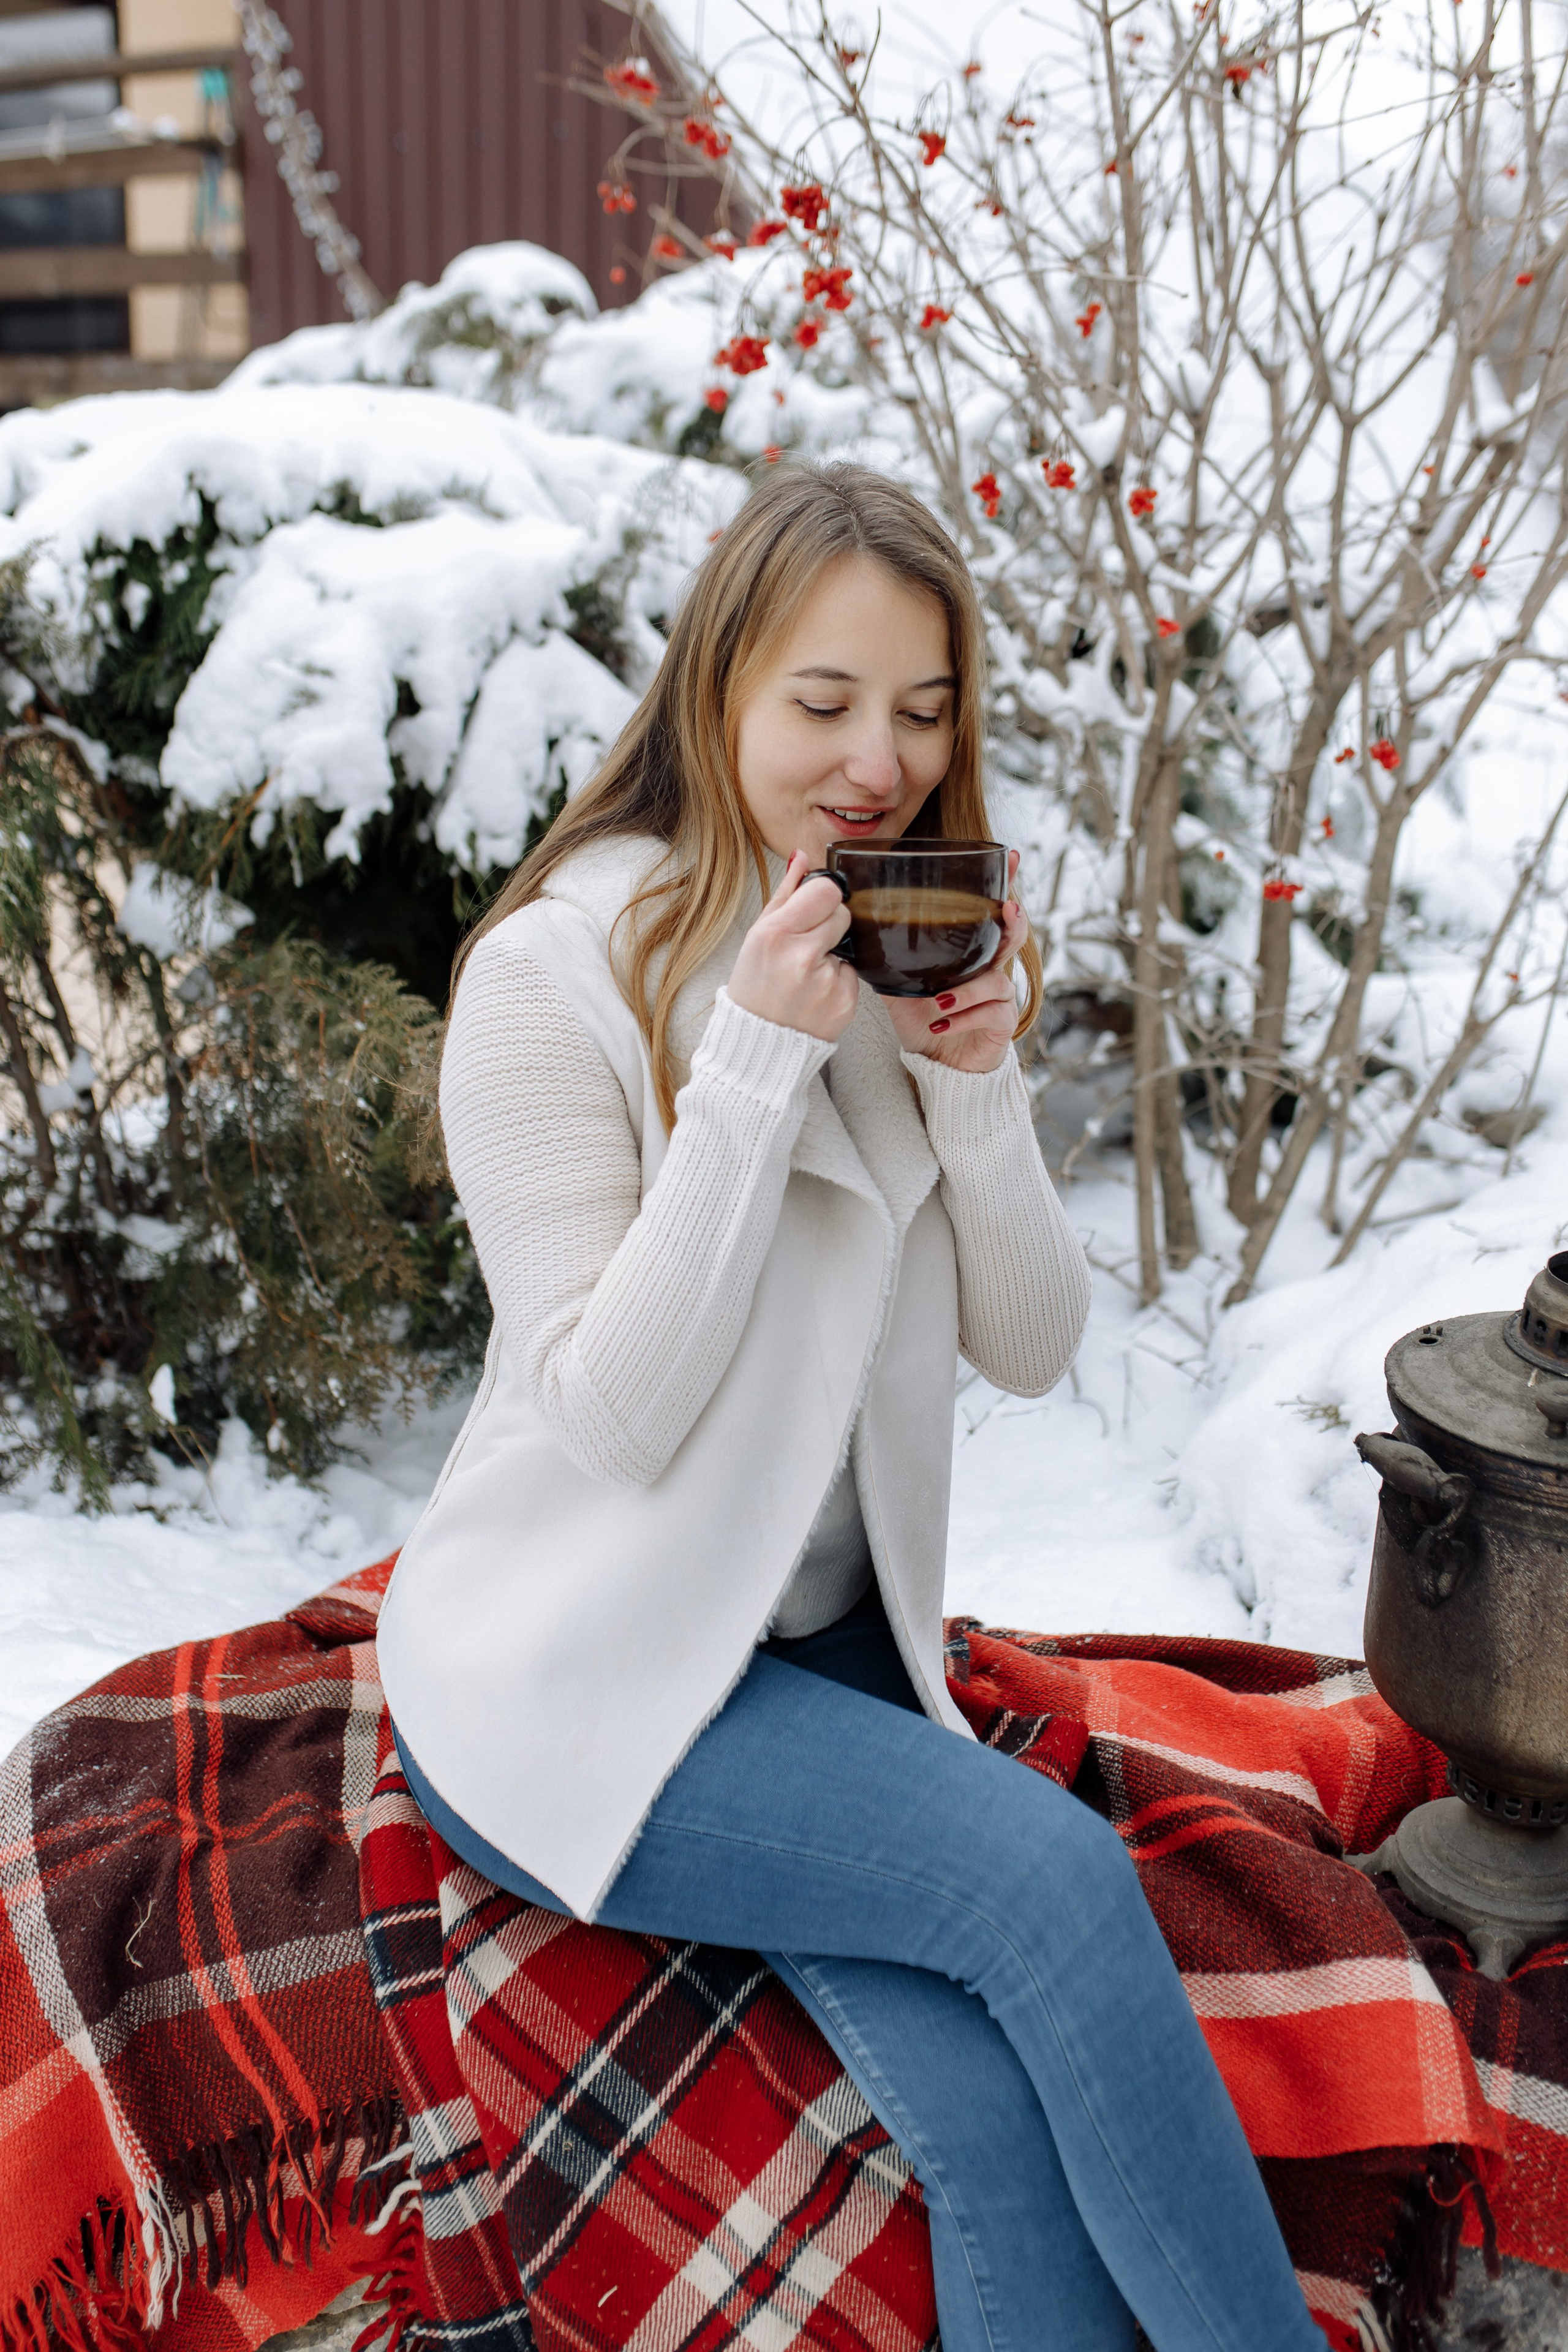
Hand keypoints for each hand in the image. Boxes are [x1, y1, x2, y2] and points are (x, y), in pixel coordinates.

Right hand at [728, 850, 860, 1042]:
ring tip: (805, 974)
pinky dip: (837, 980)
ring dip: (832, 954)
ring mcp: (826, 981)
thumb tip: (802, 857)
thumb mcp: (756, 935)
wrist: (760, 1042)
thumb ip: (784, 894)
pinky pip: (852, 974)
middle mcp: (801, 957)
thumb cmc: (754, 987)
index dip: (822, 897)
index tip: (812, 909)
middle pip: (842, 913)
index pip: (827, 890)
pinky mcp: (845, 1002)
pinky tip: (815, 992)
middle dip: (828, 924)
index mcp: (775, 934)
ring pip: (848, 943)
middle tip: (804, 947)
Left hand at [885, 851, 1028, 1073]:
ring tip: (939, 1002)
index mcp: (970, 956)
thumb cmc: (924, 1021)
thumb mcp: (901, 988)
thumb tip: (859, 934)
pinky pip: (991, 1014)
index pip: (990, 916)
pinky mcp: (1001, 1025)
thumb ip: (892, 962)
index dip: (1003, 887)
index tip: (1010, 858)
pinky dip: (964, 1018)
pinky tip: (941, 1023)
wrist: (937, 1064)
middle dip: (1015, 921)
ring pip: (997, 981)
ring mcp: (1000, 998)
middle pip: (1014, 938)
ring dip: (967, 990)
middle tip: (1008, 909)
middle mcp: (990, 971)